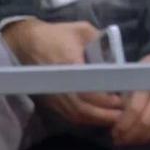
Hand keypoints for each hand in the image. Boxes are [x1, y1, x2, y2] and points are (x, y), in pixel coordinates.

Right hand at [2, 18, 122, 125]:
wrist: (26, 44)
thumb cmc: (55, 35)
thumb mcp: (81, 30)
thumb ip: (101, 42)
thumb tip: (117, 57)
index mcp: (69, 65)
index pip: (89, 91)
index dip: (106, 99)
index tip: (122, 99)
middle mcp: (59, 85)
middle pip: (83, 109)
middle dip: (105, 114)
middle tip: (123, 112)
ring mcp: (54, 96)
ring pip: (76, 115)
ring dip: (96, 119)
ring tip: (114, 116)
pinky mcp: (51, 101)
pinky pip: (69, 116)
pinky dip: (85, 119)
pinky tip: (97, 117)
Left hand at [112, 52, 149, 144]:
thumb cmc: (145, 72)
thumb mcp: (131, 78)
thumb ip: (124, 98)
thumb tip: (114, 121)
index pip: (135, 109)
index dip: (124, 124)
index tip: (115, 132)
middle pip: (148, 122)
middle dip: (131, 135)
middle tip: (120, 140)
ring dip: (143, 138)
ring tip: (131, 140)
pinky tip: (146, 137)